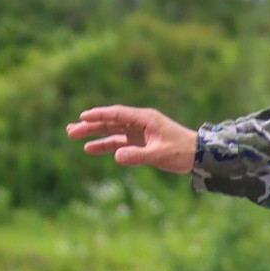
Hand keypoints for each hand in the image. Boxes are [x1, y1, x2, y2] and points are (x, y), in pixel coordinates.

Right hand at [66, 105, 196, 173]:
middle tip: (71, 130)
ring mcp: (138, 133)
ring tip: (74, 136)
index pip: (117, 114)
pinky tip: (90, 148)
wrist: (198, 156)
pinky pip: (119, 143)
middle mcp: (139, 123)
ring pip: (112, 132)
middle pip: (110, 122)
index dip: (99, 115)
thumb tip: (117, 157)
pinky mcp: (140, 143)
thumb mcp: (160, 154)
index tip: (83, 116)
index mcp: (145, 119)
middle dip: (90, 125)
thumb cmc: (182, 151)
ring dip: (94, 134)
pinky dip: (106, 145)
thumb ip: (138, 156)